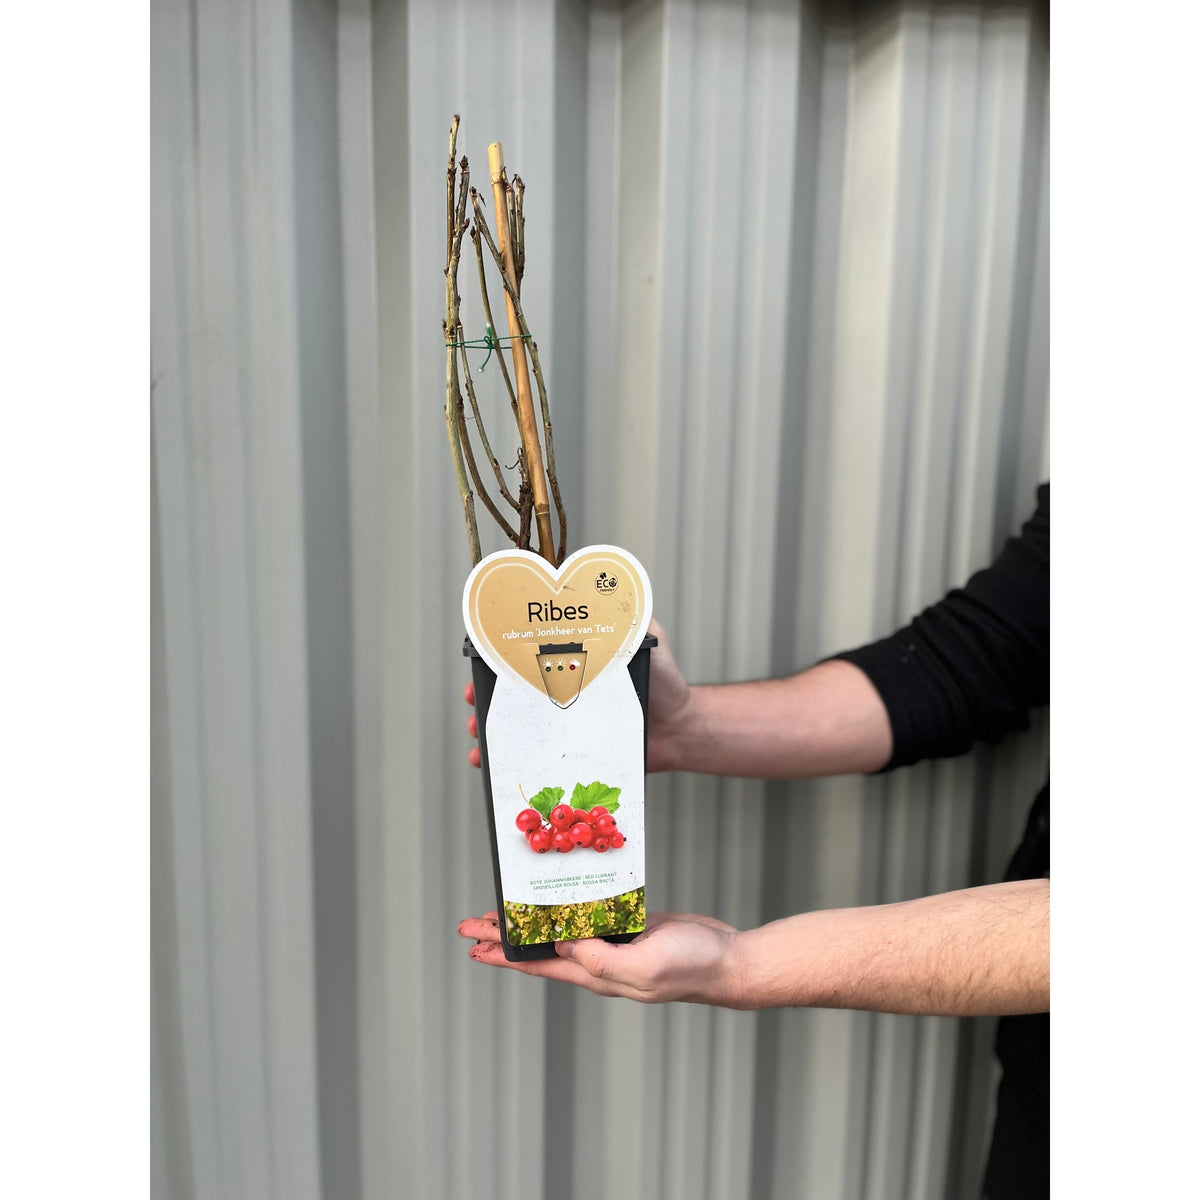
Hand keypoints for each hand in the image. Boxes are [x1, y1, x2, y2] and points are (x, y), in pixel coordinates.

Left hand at [456, 909, 743, 1005]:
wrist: (727, 959)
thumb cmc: (690, 967)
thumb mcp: (643, 966)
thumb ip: (600, 959)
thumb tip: (559, 946)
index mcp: (595, 974)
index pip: (538, 965)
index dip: (503, 956)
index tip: (472, 945)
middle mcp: (597, 961)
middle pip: (540, 949)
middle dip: (504, 937)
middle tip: (471, 924)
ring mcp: (613, 943)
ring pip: (560, 930)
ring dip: (531, 921)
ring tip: (503, 911)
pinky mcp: (630, 925)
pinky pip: (588, 915)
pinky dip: (566, 906)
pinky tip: (556, 897)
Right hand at [463, 616, 693, 771]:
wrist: (681, 729)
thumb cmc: (665, 682)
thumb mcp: (647, 639)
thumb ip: (631, 618)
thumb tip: (608, 591)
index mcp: (572, 660)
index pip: (527, 654)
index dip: (500, 656)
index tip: (484, 659)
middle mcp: (562, 690)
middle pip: (512, 691)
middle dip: (486, 694)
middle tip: (475, 700)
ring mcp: (564, 724)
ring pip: (515, 725)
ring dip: (489, 730)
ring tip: (478, 736)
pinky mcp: (570, 753)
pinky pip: (534, 758)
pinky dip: (510, 762)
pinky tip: (491, 765)